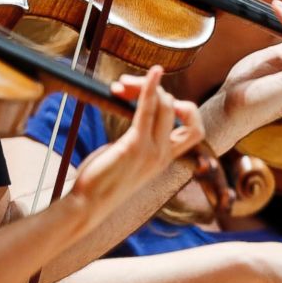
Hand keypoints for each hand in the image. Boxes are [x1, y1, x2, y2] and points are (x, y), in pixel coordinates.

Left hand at [66, 66, 202, 227]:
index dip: (186, 109)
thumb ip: (138, 139)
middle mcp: (164, 155)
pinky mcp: (135, 147)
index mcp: (165, 159)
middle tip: (126, 85)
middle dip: (156, 89)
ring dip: (145, 86)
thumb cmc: (102, 182)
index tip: (162, 99)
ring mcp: (152, 152)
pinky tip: (149, 76)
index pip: (194, 130)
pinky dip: (149, 88)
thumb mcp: (129, 160)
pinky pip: (147, 109)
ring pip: (164, 105)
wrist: (87, 207)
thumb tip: (132, 109)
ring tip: (121, 85)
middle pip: (176, 108)